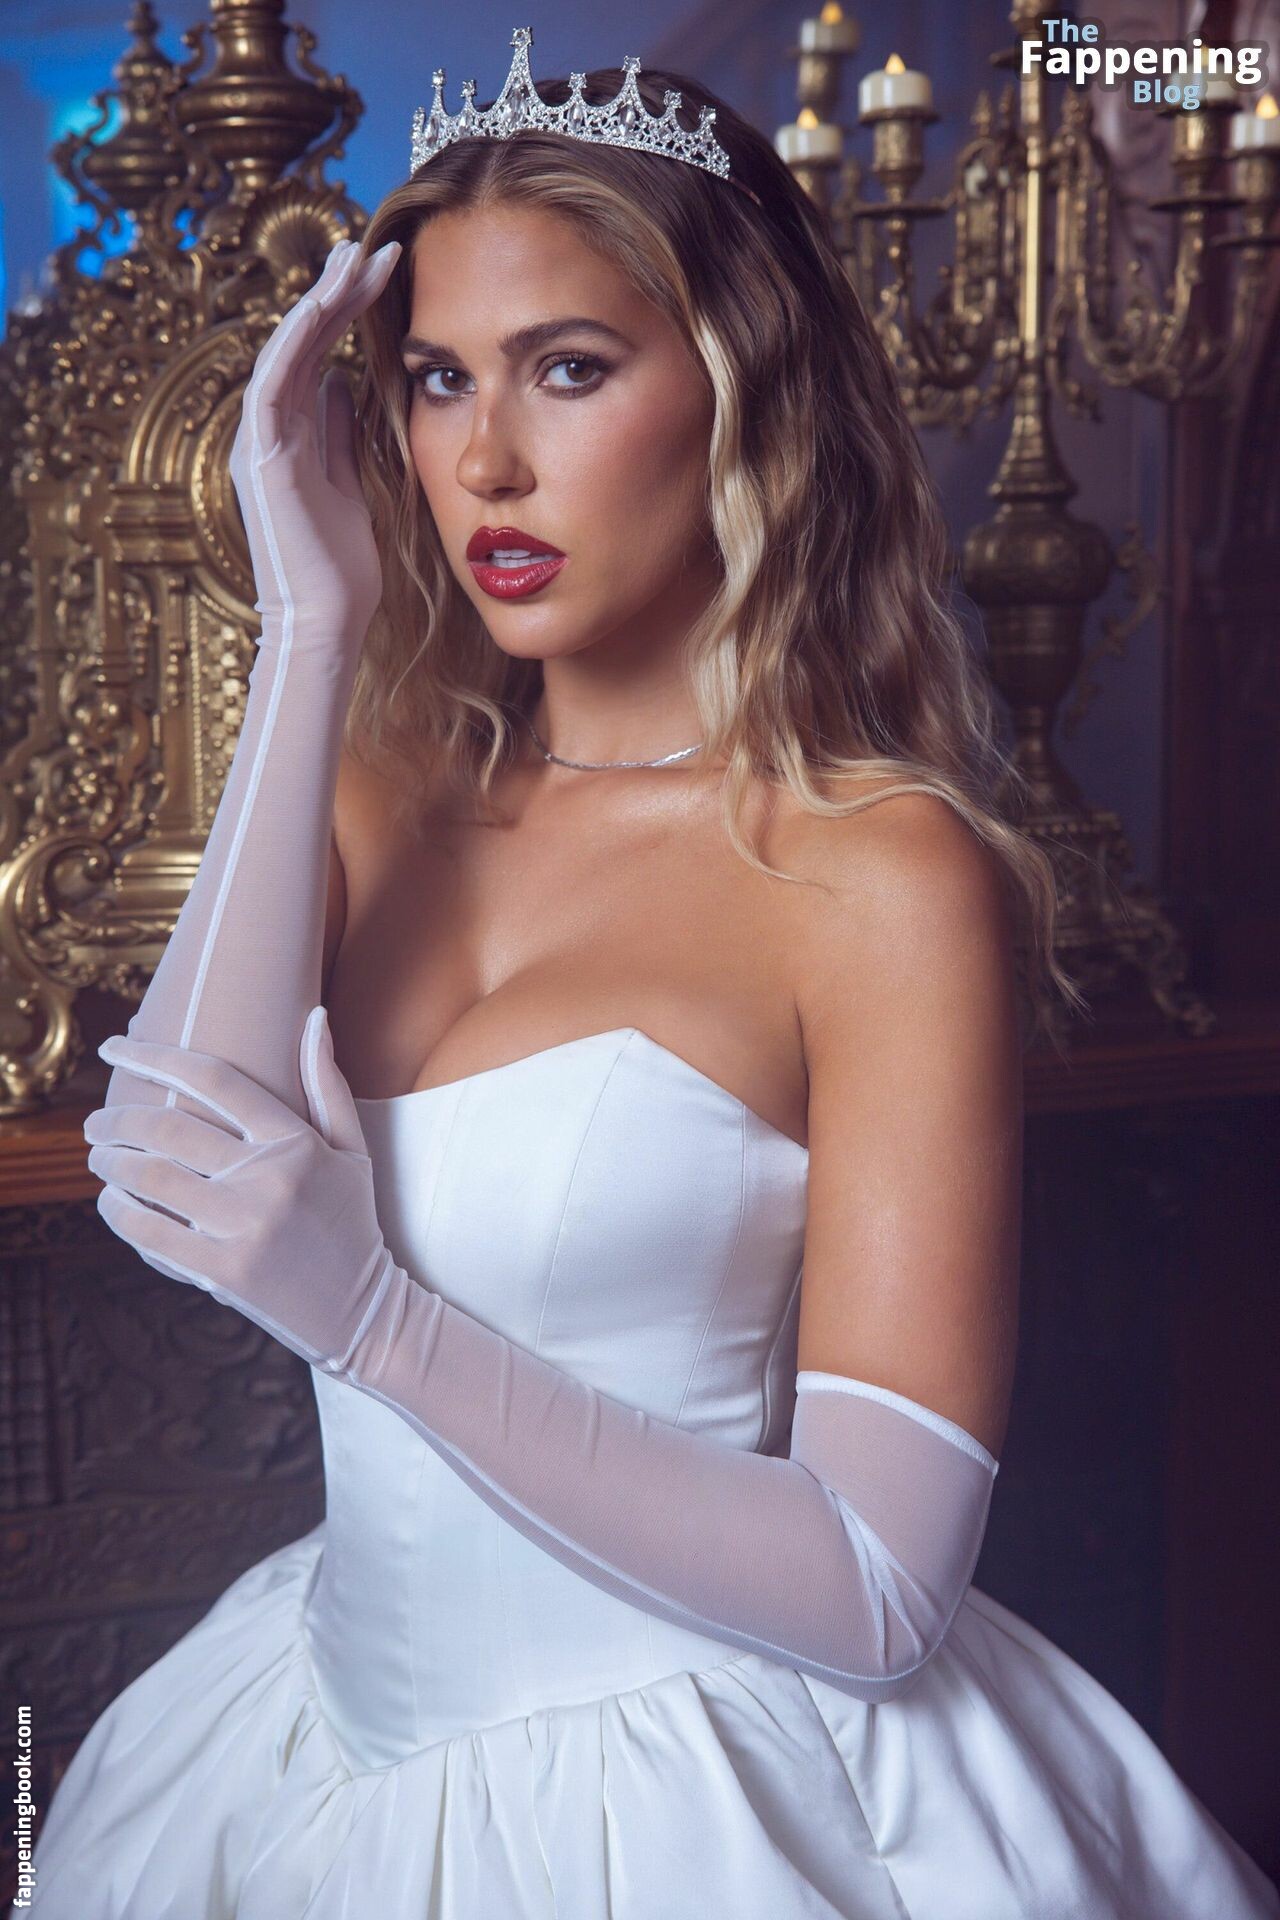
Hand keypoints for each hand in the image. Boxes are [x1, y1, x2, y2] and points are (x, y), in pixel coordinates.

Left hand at [84, 1006, 401, 1371]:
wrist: (363, 1310)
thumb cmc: (352, 1223)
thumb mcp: (352, 1150)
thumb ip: (327, 1083)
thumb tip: (314, 1015)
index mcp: (296, 1142)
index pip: (214, 1079)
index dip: (155, 1055)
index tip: (115, 1046)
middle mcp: (269, 1179)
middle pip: (169, 1128)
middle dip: (116, 1119)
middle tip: (95, 1121)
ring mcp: (245, 1227)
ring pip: (150, 1178)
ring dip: (110, 1162)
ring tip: (99, 1157)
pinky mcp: (224, 1272)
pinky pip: (151, 1233)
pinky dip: (119, 1213)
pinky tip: (111, 1203)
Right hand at [230, 236, 401, 653]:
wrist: (327, 621)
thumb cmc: (344, 568)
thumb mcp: (351, 484)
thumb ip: (339, 435)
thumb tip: (342, 383)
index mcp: (291, 435)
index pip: (319, 356)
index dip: (347, 313)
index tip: (384, 275)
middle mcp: (269, 430)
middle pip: (301, 344)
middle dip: (334, 293)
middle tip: (369, 247)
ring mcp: (260, 442)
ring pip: (285, 352)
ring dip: (318, 303)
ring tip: (350, 259)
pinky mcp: (262, 458)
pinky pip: (273, 385)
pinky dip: (295, 343)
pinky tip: (321, 307)